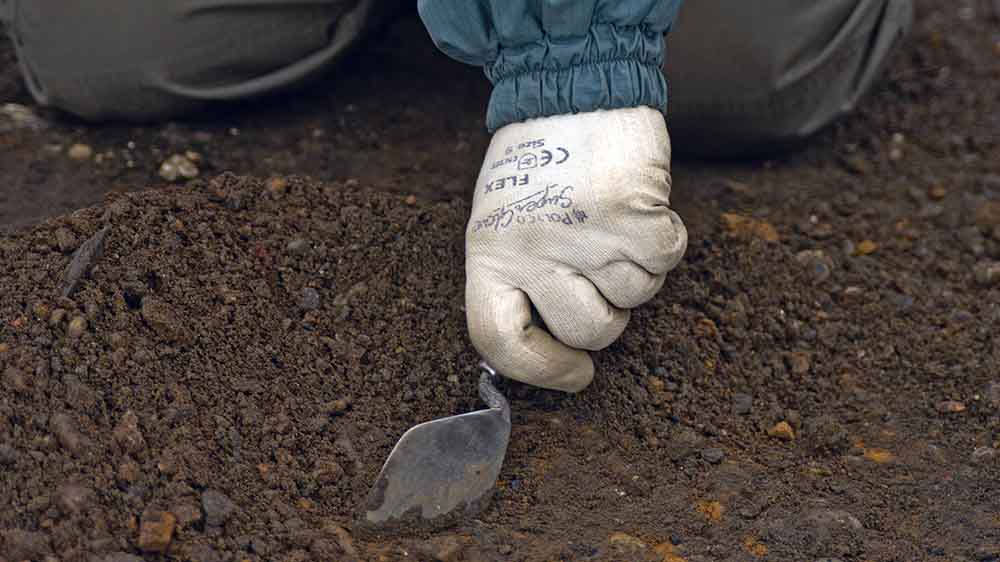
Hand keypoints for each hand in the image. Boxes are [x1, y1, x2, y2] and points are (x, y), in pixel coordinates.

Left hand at [465, 106, 686, 391]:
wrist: (571, 88)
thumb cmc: (537, 165)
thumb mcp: (501, 225)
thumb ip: (515, 284)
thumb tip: (548, 352)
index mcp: (487, 256)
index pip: (501, 343)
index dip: (541, 371)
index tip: (575, 374)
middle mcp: (530, 251)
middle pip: (589, 332)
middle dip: (606, 311)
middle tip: (598, 269)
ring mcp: (582, 235)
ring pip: (635, 300)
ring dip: (634, 269)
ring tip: (609, 222)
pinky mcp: (631, 215)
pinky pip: (665, 263)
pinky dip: (663, 241)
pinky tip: (639, 209)